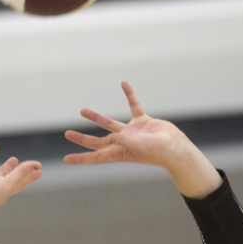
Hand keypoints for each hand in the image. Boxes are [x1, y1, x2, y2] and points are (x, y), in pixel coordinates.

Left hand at [64, 81, 220, 197]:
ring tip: (82, 111)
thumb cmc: (159, 152)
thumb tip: (112, 136)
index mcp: (119, 152)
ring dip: (96, 117)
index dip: (80, 158)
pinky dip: (129, 95)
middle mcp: (122, 143)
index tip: (66, 160)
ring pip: (109, 123)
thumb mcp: (140, 147)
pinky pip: (133, 106)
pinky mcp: (143, 122)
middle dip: (82, 138)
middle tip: (67, 134)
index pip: (95, 157)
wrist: (177, 147)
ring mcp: (132, 132)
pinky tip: (123, 83)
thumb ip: (125, 141)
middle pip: (97, 141)